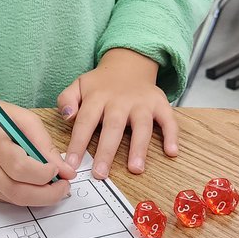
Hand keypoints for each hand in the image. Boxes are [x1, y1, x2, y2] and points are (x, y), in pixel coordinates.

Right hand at [0, 83, 74, 206]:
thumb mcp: (21, 118)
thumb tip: (66, 170)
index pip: (19, 167)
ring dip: (38, 198)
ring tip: (54, 188)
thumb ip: (44, 144)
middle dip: (46, 195)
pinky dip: (24, 196)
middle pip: (16, 191)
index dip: (44, 174)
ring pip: (11, 199)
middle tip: (64, 187)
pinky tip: (35, 186)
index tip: (59, 170)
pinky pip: (5, 198)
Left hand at [57, 49, 177, 180]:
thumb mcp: (79, 85)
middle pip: (113, 126)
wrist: (128, 64)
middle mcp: (120, 100)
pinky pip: (168, 119)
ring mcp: (142, 102)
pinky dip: (172, 135)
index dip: (78, 144)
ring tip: (135, 168)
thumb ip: (66, 100)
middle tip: (101, 173)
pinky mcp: (160, 104)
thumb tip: (67, 116)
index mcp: (98, 96)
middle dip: (106, 151)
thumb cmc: (101, 83)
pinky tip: (171, 152)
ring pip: (142, 125)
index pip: (85, 121)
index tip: (71, 165)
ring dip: (139, 147)